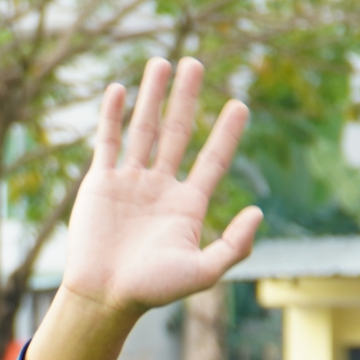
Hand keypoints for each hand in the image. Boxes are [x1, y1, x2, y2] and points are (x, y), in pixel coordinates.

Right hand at [25, 58, 261, 359]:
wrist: (104, 297)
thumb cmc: (153, 291)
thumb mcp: (203, 272)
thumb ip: (234, 245)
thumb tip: (259, 211)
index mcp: (187, 206)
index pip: (212, 160)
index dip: (226, 134)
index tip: (240, 104)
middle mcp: (161, 188)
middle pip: (177, 133)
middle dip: (187, 98)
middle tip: (196, 63)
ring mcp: (130, 183)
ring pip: (143, 129)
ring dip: (153, 96)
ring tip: (162, 62)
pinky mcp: (101, 183)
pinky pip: (108, 142)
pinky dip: (113, 115)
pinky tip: (122, 89)